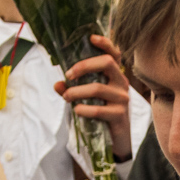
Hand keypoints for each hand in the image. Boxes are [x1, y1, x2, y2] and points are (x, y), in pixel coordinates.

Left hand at [55, 35, 133, 160]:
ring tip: (66, 97)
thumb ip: (72, 89)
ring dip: (77, 91)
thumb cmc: (102, 114)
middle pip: (107, 63)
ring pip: (98, 88)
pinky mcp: (119, 115)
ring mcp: (122, 99)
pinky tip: (77, 111)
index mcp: (115, 76)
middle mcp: (121, 83)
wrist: (116, 141)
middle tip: (68, 75)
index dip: (105, 43)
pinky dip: (83, 109)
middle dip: (84, 66)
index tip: (91, 38)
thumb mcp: (87, 99)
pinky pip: (98, 109)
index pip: (114, 54)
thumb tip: (57, 84)